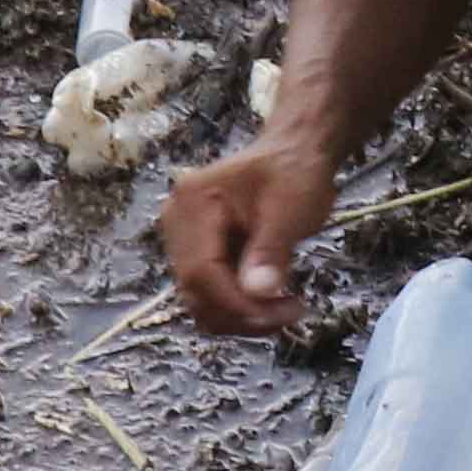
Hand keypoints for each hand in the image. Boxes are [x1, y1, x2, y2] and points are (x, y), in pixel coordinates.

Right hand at [161, 137, 336, 334]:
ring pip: (201, 302)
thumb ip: (271, 249)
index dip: (236, 304)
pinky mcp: (197, 254)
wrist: (293, 153)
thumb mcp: (291, 207)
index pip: (201, 271)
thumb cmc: (294, 171)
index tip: (280, 315)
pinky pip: (210, 295)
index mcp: (194, 202)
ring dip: (241, 317)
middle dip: (242, 315)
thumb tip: (258, 292)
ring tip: (285, 308)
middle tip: (292, 313)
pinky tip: (270, 302)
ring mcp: (183, 240)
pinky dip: (238, 308)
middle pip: (195, 292)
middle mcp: (177, 223)